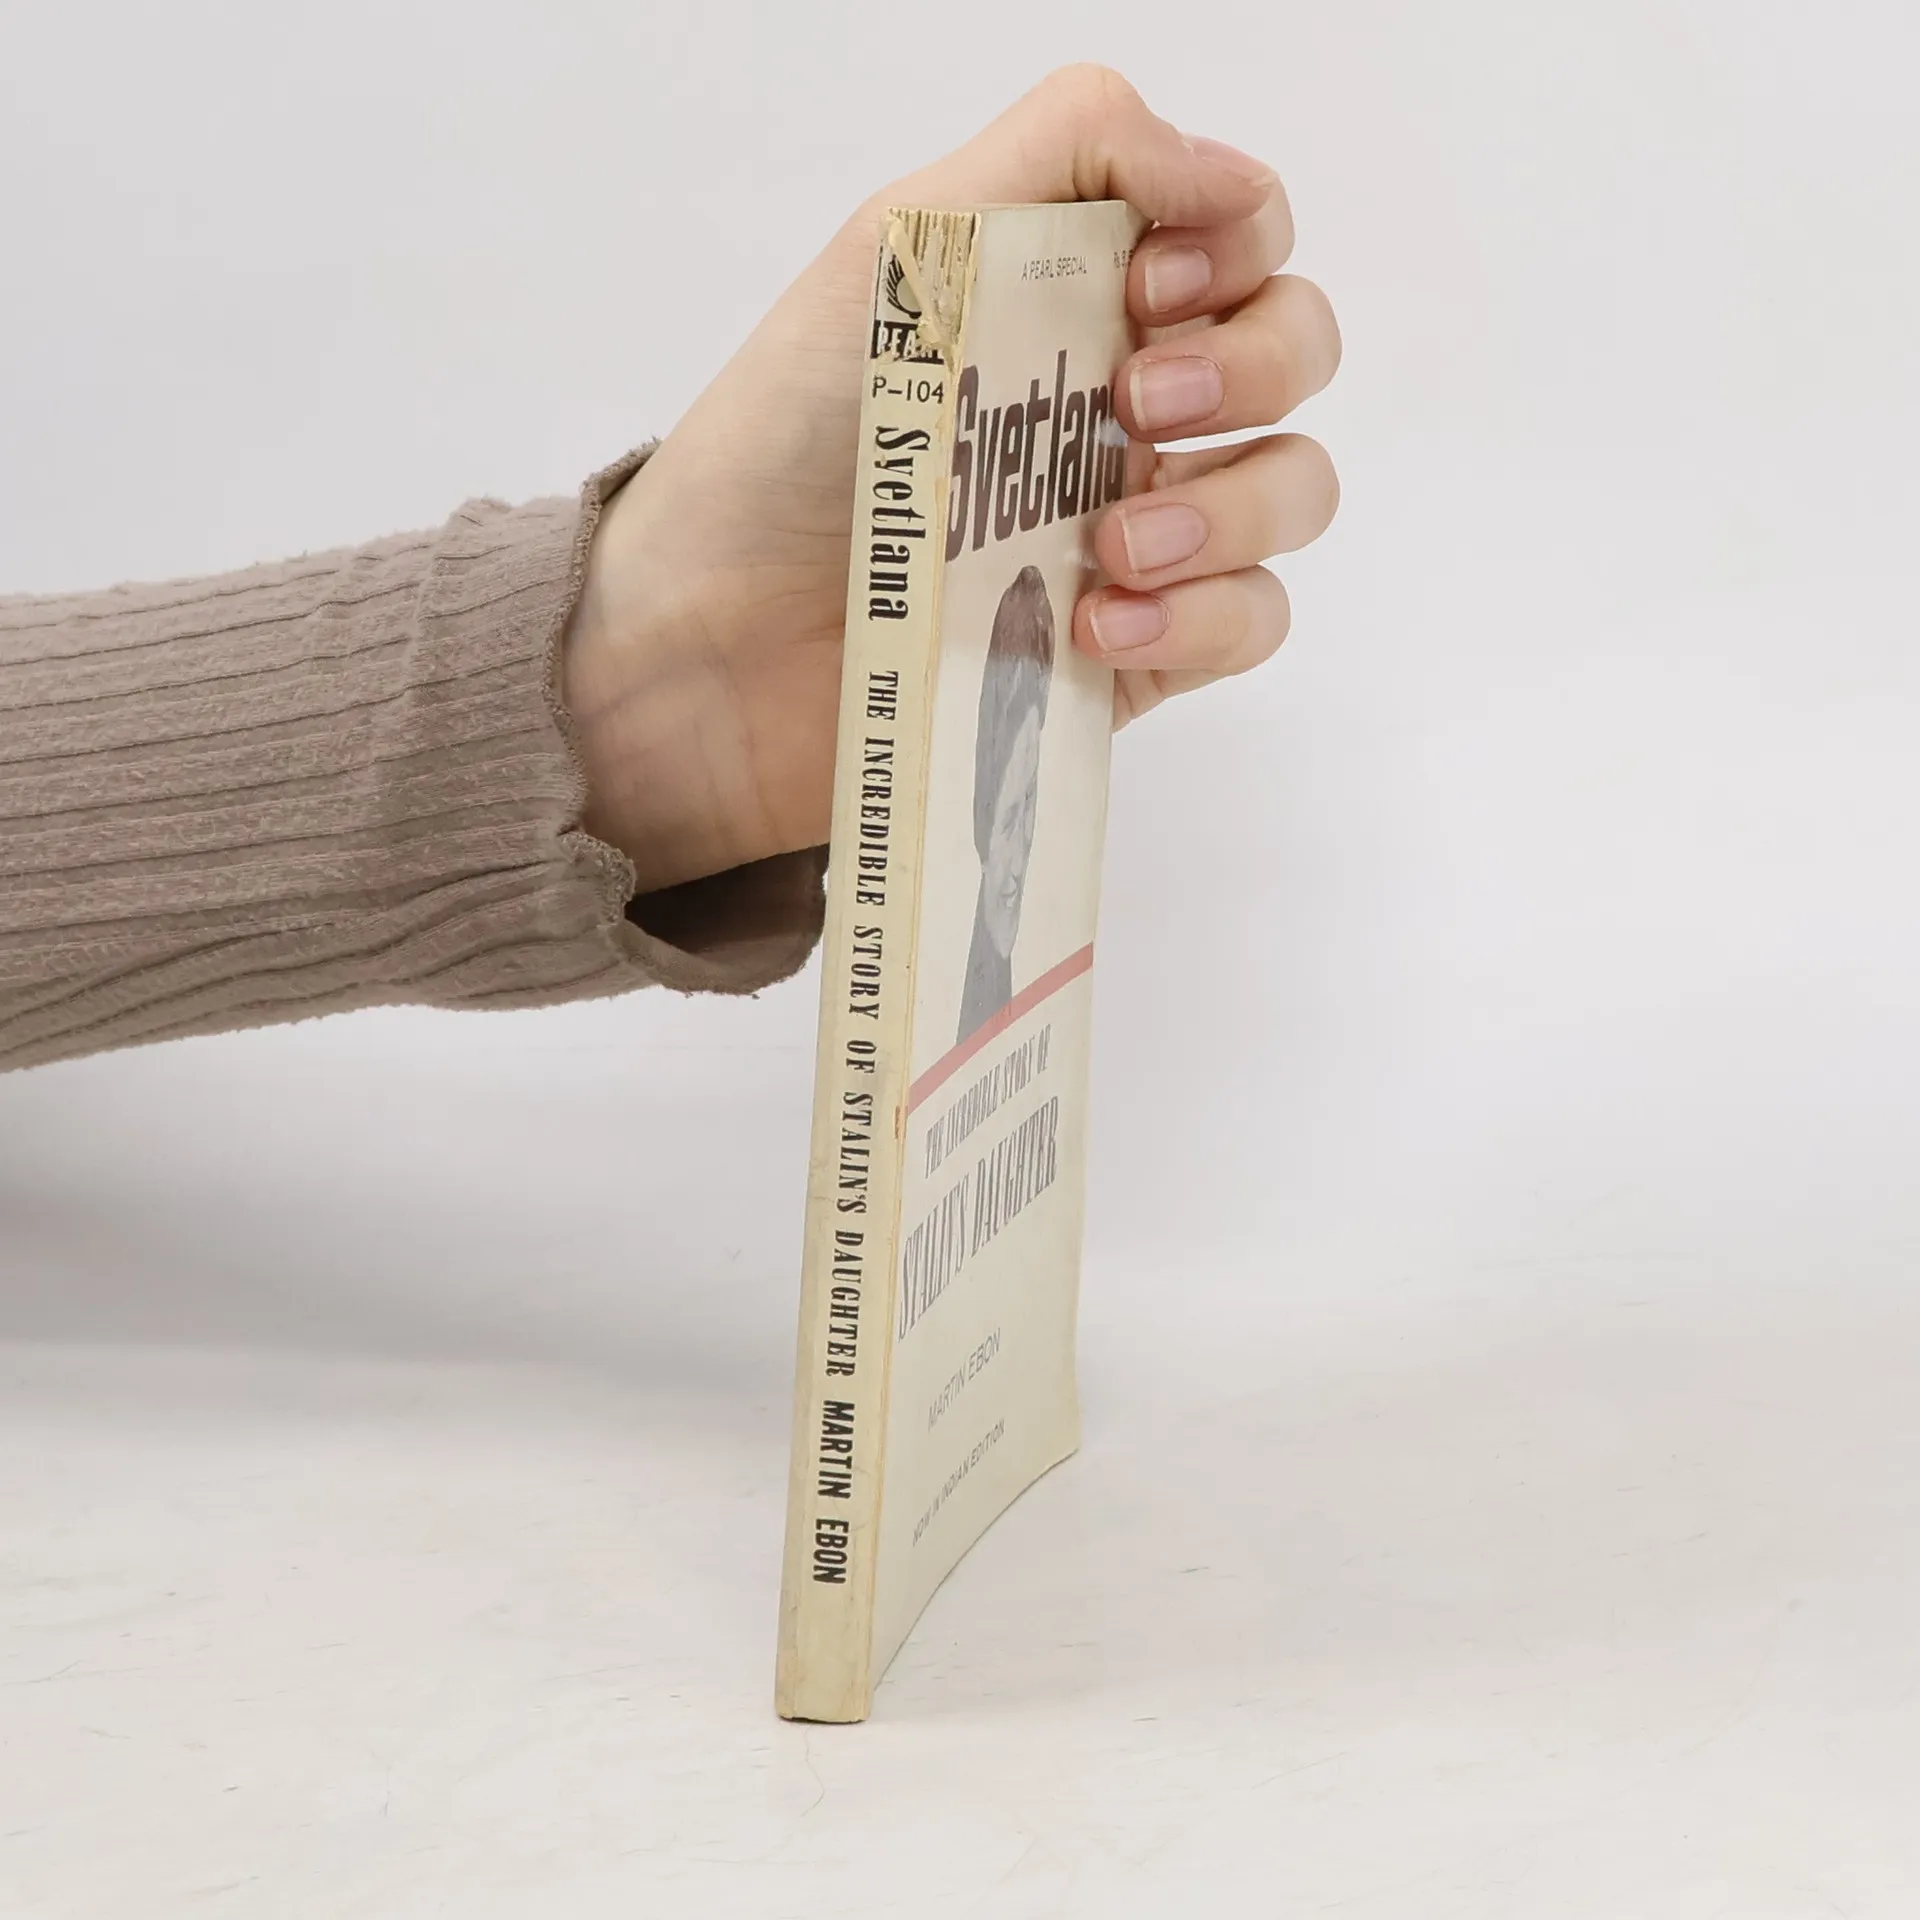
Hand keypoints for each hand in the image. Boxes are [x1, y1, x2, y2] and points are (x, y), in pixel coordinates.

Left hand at [563, 65, 1341, 894]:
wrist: (713, 648)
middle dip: (1252, 364)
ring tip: (1113, 543)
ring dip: (1233, 505)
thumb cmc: (781, 443)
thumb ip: (1070, 152)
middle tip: (1134, 403)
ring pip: (1296, 488)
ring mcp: (1136, 536)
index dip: (1232, 246)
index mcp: (1075, 301)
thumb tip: (1230, 167)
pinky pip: (1253, 621)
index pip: (1241, 241)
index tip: (1144, 281)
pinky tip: (1095, 626)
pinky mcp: (1132, 657)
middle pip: (1296, 352)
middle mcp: (1122, 412)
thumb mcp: (903, 245)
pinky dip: (1202, 617)